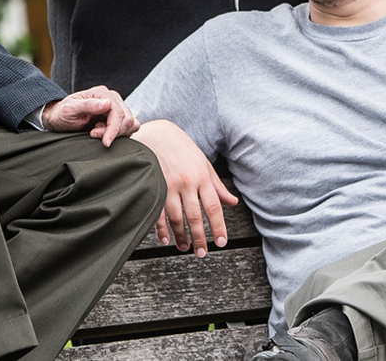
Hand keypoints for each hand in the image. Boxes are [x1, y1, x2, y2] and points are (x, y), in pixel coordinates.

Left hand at [42, 85, 139, 145]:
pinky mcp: (117, 117)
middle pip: (126, 119)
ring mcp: (116, 107)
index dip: (113, 129)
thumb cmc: (62, 113)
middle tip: (93, 134)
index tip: (105, 142)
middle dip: (113, 132)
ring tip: (97, 132)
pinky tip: (104, 133)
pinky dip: (120, 134)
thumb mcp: (70, 109)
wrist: (59, 118)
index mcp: (102, 93)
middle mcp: (112, 98)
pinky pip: (129, 127)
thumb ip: (88, 105)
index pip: (117, 112)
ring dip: (117, 133)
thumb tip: (107, 103)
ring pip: (131, 123)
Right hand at [132, 120, 238, 255]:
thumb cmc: (183, 148)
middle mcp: (186, 182)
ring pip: (177, 217)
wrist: (156, 132)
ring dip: (181, 236)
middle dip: (200, 238)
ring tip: (185, 248)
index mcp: (202, 177)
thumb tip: (232, 203)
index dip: (219, 227)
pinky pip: (158, 212)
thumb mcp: (203, 163)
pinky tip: (165, 239)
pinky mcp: (153, 186)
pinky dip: (161, 228)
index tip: (222, 242)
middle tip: (202, 253)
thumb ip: (217, 185)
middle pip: (195, 217)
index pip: (214, 207)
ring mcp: (168, 185)